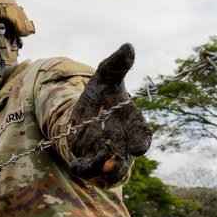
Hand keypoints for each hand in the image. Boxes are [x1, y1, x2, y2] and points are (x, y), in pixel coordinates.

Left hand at [68, 43, 151, 182]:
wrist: (81, 108)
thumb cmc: (101, 92)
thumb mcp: (106, 77)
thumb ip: (117, 65)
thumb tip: (127, 46)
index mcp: (131, 123)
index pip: (142, 135)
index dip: (142, 142)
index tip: (139, 148)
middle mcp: (122, 141)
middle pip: (126, 159)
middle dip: (119, 165)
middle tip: (111, 163)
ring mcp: (106, 153)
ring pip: (107, 169)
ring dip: (99, 170)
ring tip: (86, 165)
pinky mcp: (88, 159)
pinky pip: (87, 170)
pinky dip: (81, 169)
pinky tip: (74, 164)